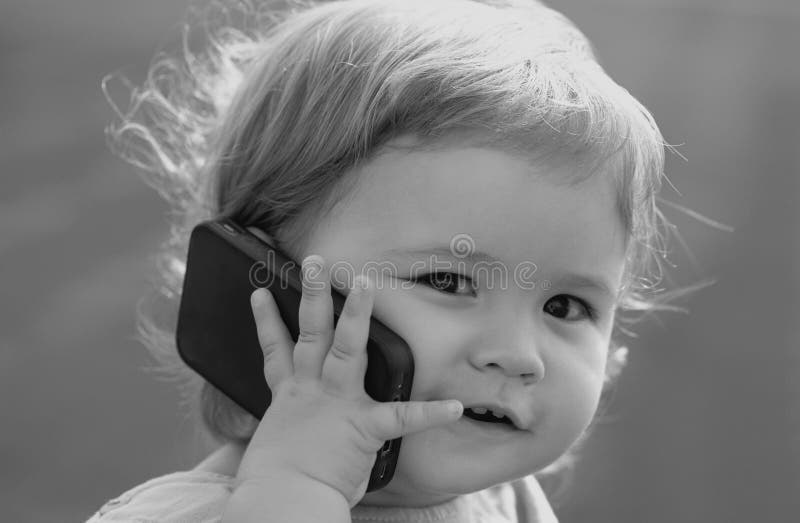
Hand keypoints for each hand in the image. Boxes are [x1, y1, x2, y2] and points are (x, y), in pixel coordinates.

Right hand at [235, 255, 462, 507]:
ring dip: (356, 315)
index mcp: (290, 396)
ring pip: (346, 348)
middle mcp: (311, 390)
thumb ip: (289, 425)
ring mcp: (338, 404)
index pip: (276, 350)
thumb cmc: (276, 482)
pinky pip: (403, 418)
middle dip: (314, 295)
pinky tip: (455, 405)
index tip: (260, 293)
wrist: (282, 504)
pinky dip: (431, 413)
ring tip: (365, 284)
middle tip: (316, 262)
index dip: (267, 320)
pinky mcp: (363, 427)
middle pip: (310, 332)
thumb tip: (289, 430)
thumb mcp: (275, 445)